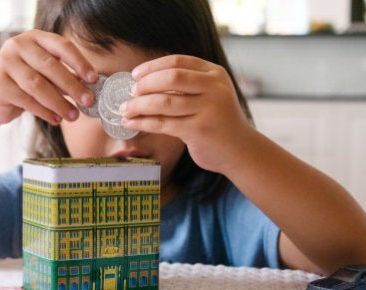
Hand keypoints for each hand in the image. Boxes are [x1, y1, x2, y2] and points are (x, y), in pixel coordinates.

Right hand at [0, 29, 96, 125]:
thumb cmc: (24, 84)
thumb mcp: (46, 75)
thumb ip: (66, 77)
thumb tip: (92, 88)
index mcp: (35, 37)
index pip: (62, 46)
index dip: (80, 62)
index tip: (94, 79)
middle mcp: (18, 45)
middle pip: (51, 66)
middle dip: (72, 86)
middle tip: (88, 101)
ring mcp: (5, 63)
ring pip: (38, 85)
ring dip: (59, 103)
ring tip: (73, 116)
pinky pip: (26, 100)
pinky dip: (44, 112)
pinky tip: (56, 119)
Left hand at [120, 55, 251, 172]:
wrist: (240, 150)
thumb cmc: (218, 121)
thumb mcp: (210, 95)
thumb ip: (187, 85)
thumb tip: (143, 82)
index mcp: (215, 74)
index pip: (178, 62)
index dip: (152, 67)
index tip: (135, 75)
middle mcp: (214, 88)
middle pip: (171, 78)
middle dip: (145, 84)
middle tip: (130, 93)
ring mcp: (208, 109)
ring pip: (164, 102)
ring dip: (139, 105)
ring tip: (124, 110)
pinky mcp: (199, 130)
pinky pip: (163, 123)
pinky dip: (142, 122)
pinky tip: (130, 123)